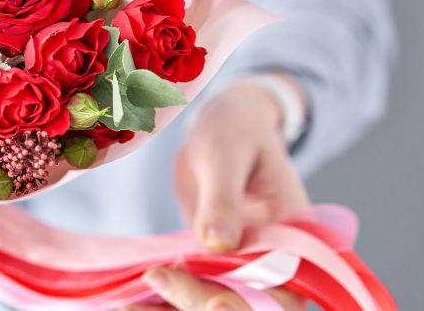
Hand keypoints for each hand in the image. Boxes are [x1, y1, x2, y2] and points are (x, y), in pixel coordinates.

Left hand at [132, 78, 311, 309]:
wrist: (223, 131)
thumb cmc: (234, 134)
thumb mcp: (225, 157)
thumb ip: (223, 199)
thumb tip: (219, 244)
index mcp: (296, 238)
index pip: (283, 289)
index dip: (251, 303)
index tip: (216, 301)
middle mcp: (275, 263)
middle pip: (246, 304)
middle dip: (202, 302)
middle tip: (158, 278)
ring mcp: (242, 269)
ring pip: (213, 304)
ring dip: (176, 306)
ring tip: (128, 303)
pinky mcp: (212, 268)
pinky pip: (191, 292)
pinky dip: (162, 301)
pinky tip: (127, 301)